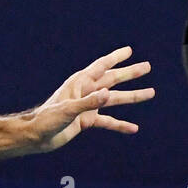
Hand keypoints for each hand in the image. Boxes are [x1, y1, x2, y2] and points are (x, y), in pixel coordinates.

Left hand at [25, 46, 154, 153]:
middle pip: (112, 80)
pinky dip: (120, 125)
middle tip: (147, 66)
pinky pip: (107, 122)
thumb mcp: (68, 110)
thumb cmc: (48, 120)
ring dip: (132, 97)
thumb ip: (89, 102)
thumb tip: (108, 94)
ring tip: (150, 93)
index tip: (129, 50)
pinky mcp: (87, 121)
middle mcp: (86, 92)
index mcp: (80, 83)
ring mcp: (88, 106)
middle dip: (130, 73)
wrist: (37, 137)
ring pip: (114, 100)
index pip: (101, 66)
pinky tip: (133, 128)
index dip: (115, 58)